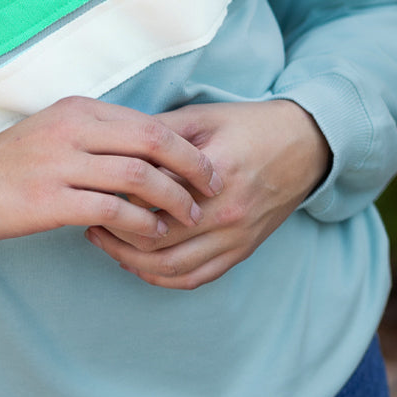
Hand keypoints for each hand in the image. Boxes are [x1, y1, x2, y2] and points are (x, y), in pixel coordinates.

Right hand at [0, 95, 223, 243]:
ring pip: (137, 176)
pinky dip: (140, 223)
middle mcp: (72, 130)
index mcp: (78, 110)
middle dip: (190, 168)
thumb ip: (98, 134)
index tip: (207, 167)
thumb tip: (151, 148)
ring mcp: (60, 164)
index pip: (148, 122)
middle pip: (152, 142)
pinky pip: (112, 210)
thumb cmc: (12, 163)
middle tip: (212, 189)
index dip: (185, 147)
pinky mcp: (50, 200)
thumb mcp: (55, 132)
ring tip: (186, 216)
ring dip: (172, 199)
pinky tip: (152, 232)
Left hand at [85, 99, 330, 289]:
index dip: (116, 196)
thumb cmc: (250, 126)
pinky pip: (195, 278)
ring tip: (106, 242)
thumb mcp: (202, 117)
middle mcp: (226, 214)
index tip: (94, 188)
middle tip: (91, 218)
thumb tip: (112, 143)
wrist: (306, 145)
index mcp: (214, 174)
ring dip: (130, 260)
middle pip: (153, 240)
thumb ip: (157, 132)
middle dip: (115, 233)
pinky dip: (161, 278)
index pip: (149, 198)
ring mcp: (235, 238)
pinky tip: (137, 264)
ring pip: (170, 268)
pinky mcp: (242, 251)